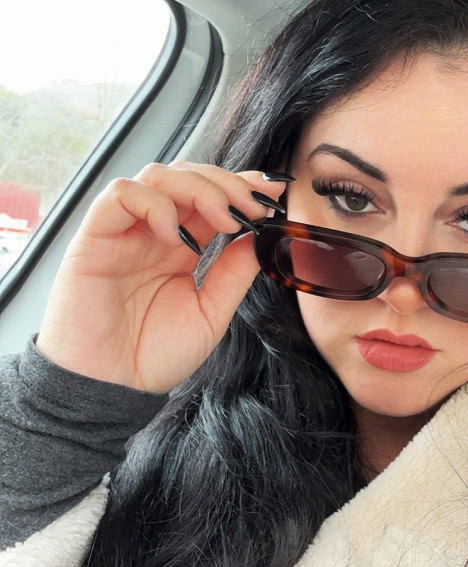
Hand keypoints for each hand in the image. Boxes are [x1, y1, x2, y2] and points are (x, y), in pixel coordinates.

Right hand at [34, 160, 288, 393]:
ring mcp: (124, 232)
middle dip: (227, 183)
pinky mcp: (94, 238)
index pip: (211, 197)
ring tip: (223, 218)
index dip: (242, 186)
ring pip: (158, 175)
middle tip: (254, 206)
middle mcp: (152, 233)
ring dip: (198, 187)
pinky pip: (120, 195)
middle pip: (188, 176)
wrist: (111, 390)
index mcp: (180, 247)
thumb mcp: (210, 313)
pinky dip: (154, 203)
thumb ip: (234, 273)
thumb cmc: (150, 357)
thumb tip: (260, 236)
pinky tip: (175, 234)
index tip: (274, 192)